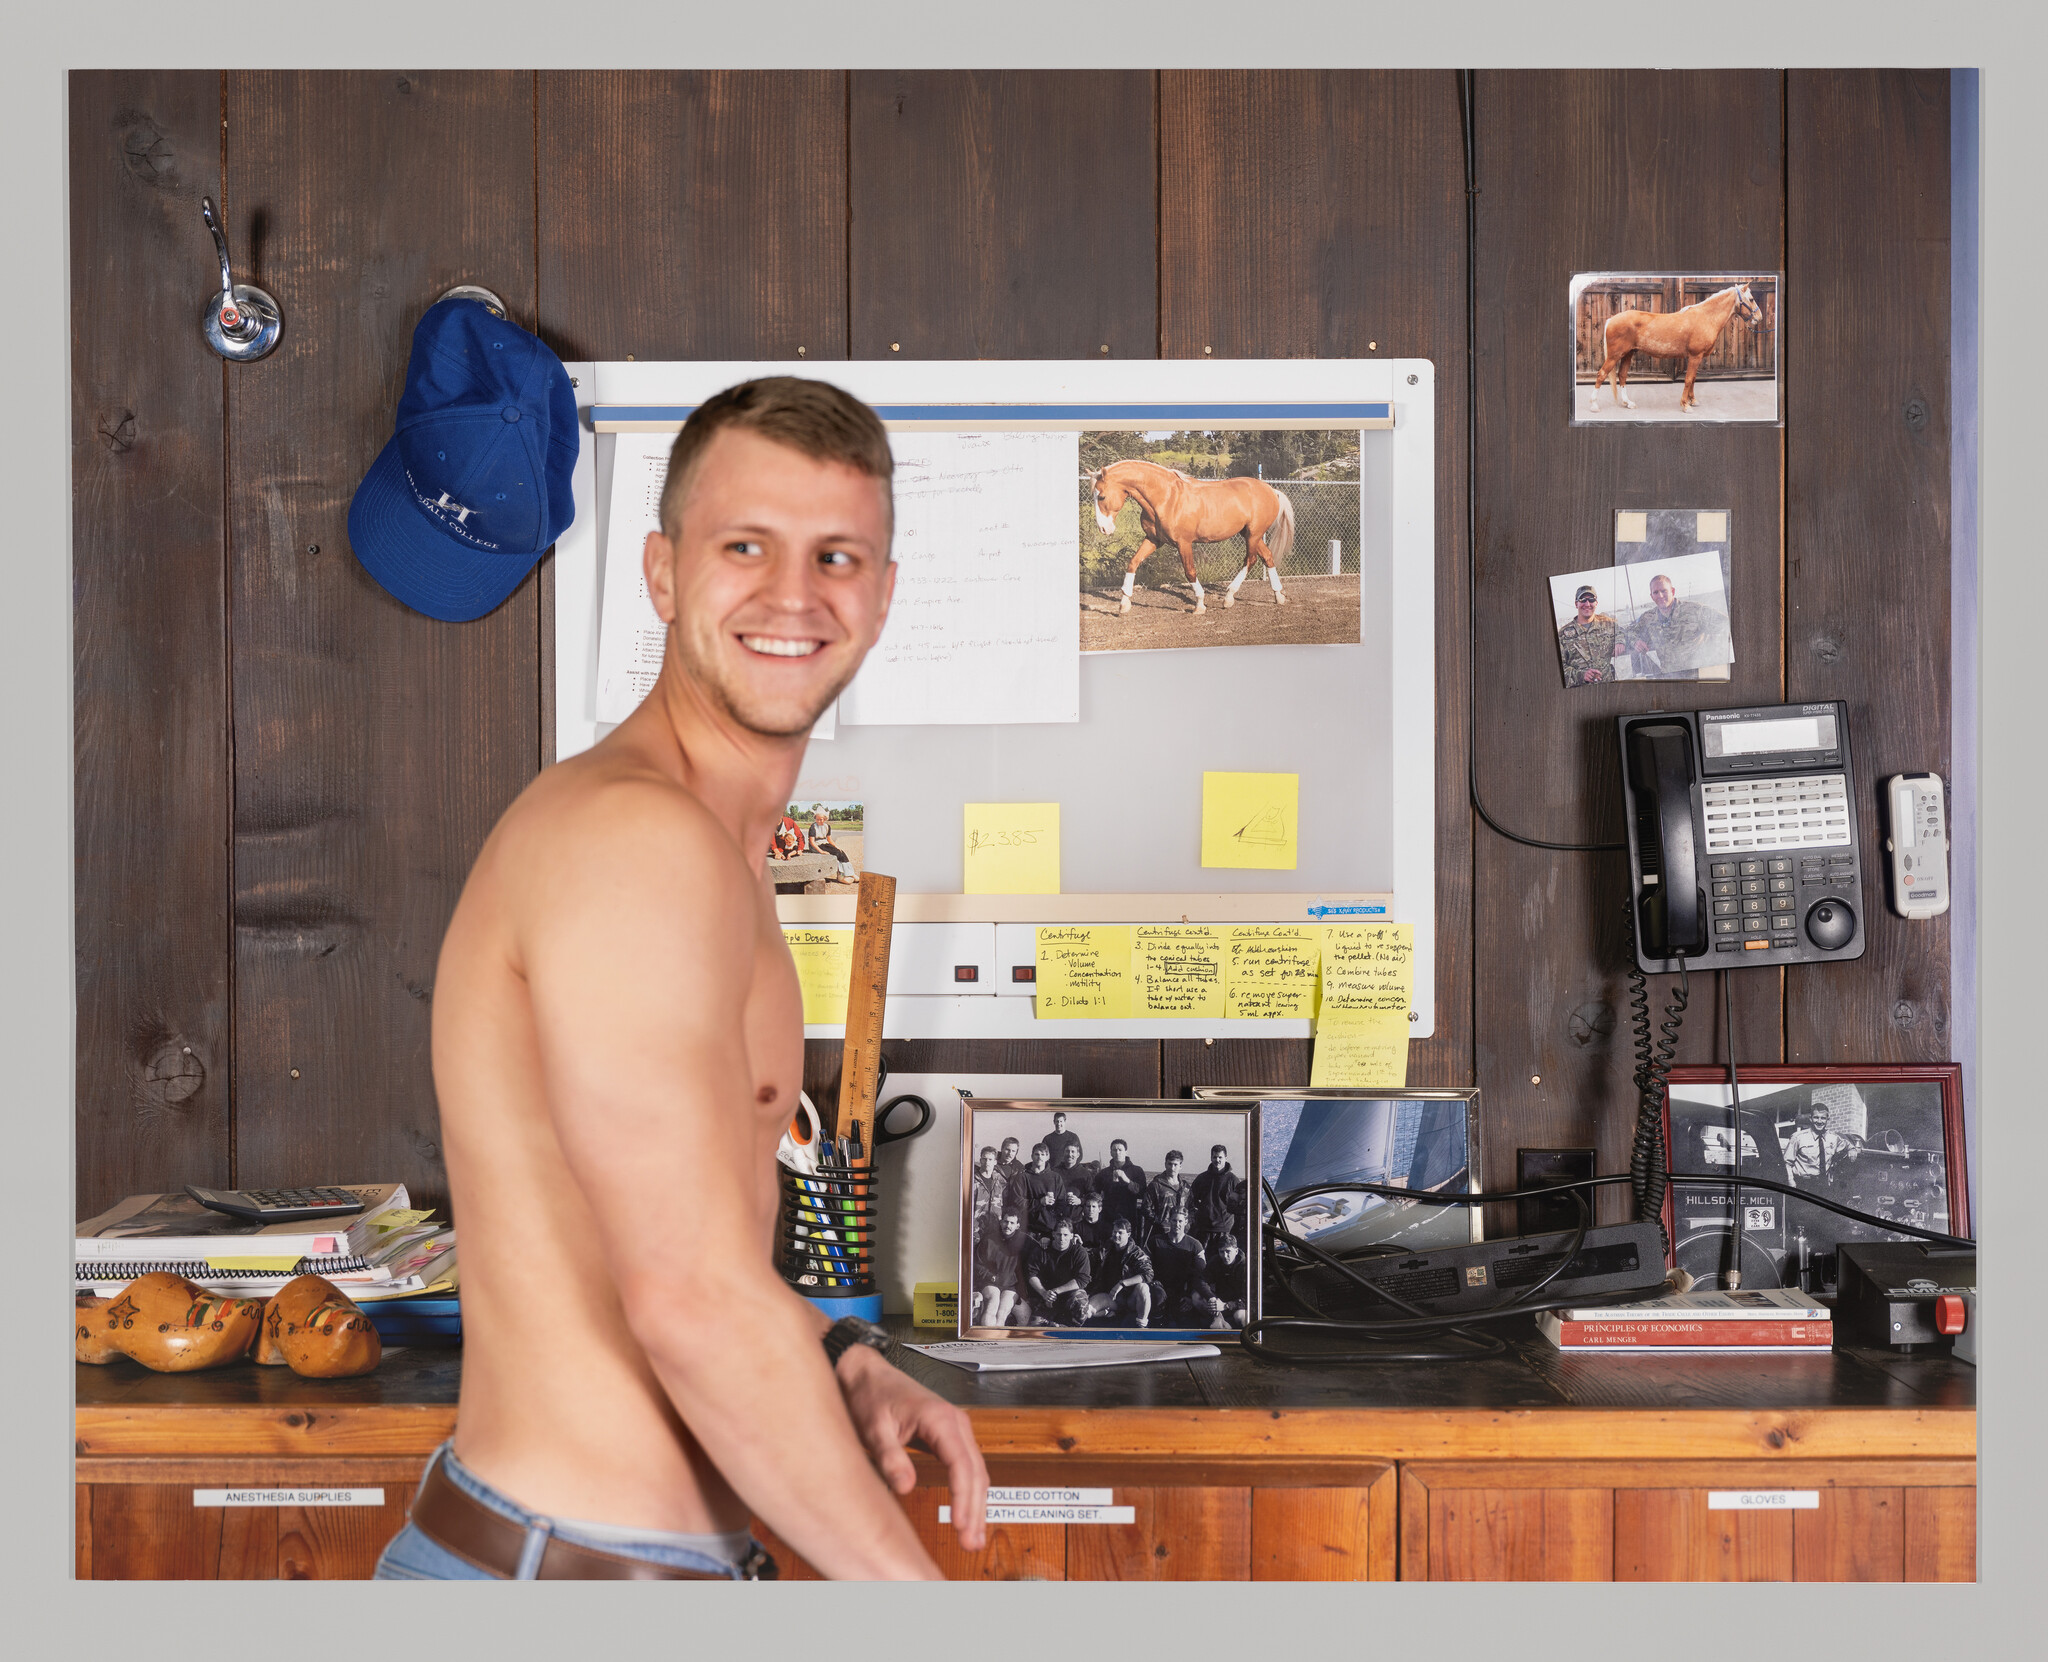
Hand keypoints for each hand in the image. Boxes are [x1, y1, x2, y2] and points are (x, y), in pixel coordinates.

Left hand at [836, 1346, 987, 1550]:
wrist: (866, 1374)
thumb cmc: (870, 1395)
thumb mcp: (874, 1428)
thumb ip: (891, 1457)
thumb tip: (906, 1487)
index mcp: (940, 1418)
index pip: (962, 1464)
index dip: (963, 1497)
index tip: (961, 1524)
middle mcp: (955, 1421)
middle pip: (975, 1471)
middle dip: (976, 1509)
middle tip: (971, 1543)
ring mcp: (956, 1428)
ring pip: (976, 1471)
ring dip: (977, 1504)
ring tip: (973, 1537)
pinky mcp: (949, 1436)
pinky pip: (968, 1467)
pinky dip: (970, 1492)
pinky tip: (968, 1513)